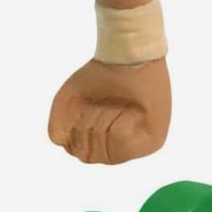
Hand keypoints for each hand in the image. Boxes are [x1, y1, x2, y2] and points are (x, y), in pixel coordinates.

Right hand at [48, 57, 170, 164]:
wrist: (127, 55)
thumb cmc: (100, 76)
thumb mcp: (68, 101)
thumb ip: (57, 127)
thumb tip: (62, 143)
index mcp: (101, 143)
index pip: (80, 153)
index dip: (77, 128)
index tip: (89, 106)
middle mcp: (120, 149)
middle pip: (88, 157)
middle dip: (88, 125)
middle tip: (102, 105)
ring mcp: (138, 149)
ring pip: (105, 152)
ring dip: (105, 120)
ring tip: (120, 105)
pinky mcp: (154, 142)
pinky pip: (121, 139)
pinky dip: (120, 119)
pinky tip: (134, 109)